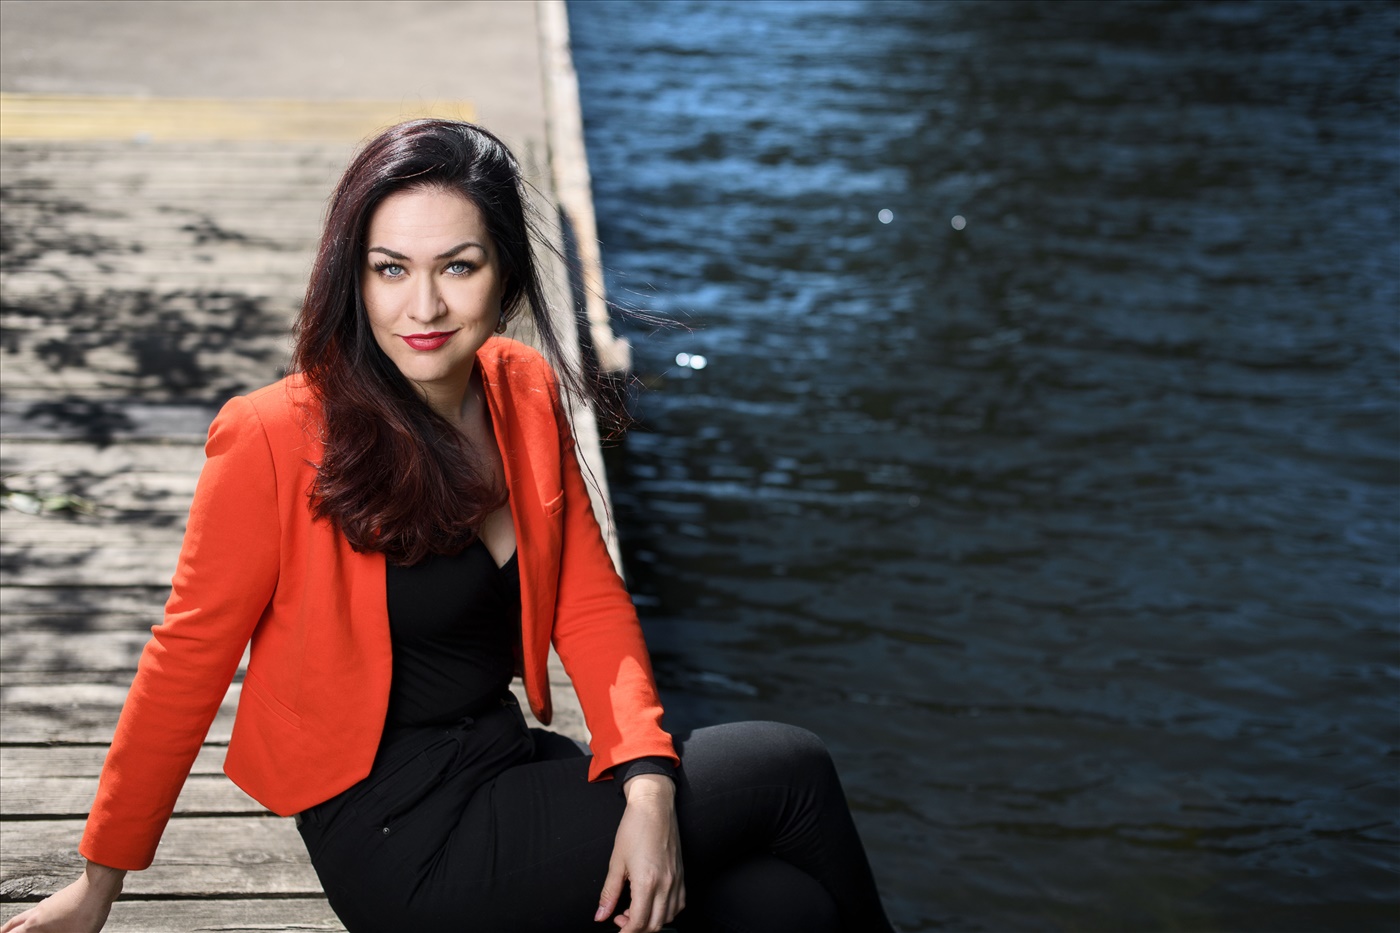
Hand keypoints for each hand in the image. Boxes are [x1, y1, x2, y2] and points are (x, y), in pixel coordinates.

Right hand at [1, 861, 125, 932]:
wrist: (100, 884)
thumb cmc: (87, 913)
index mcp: (35, 924)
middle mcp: (38, 911)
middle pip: (15, 922)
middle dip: (6, 929)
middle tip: (1, 932)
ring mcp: (50, 902)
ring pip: (28, 913)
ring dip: (20, 921)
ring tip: (19, 927)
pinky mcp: (62, 898)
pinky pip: (42, 908)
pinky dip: (35, 914)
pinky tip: (44, 915)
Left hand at [595, 774, 683, 931]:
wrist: (654, 807)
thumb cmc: (635, 828)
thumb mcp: (616, 862)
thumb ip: (608, 893)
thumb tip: (600, 915)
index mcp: (647, 882)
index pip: (638, 923)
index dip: (625, 932)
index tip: (616, 929)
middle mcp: (665, 885)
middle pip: (655, 925)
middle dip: (637, 930)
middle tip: (620, 918)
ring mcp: (676, 881)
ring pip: (668, 917)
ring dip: (651, 921)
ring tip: (634, 910)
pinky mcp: (681, 875)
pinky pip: (678, 904)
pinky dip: (666, 911)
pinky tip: (653, 903)